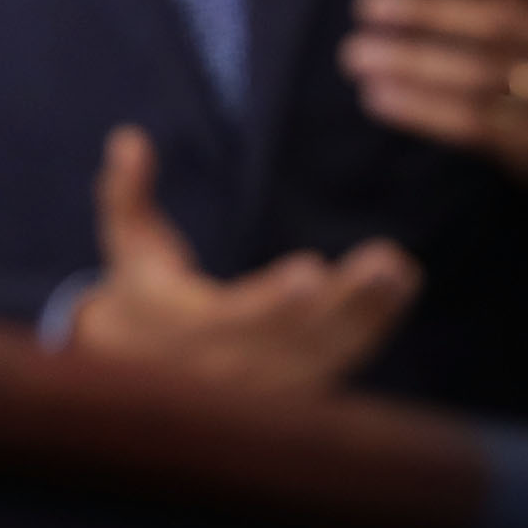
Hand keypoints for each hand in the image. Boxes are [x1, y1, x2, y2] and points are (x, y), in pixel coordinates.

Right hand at [65, 127, 418, 392]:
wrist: (141, 369)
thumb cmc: (140, 292)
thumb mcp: (127, 243)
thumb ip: (127, 191)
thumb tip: (128, 137)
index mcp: (189, 330)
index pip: (235, 320)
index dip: (273, 301)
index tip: (309, 272)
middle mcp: (231, 368)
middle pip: (298, 340)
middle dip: (347, 304)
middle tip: (388, 263)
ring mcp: (265, 386)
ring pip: (326, 356)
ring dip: (370, 317)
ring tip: (401, 273)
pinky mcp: (291, 390)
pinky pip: (338, 364)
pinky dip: (371, 331)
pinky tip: (399, 291)